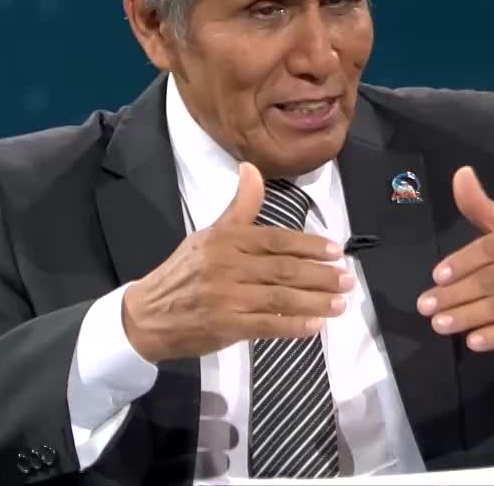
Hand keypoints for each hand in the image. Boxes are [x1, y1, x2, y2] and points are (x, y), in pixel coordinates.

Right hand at [121, 162, 353, 361]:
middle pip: (284, 269)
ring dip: (315, 302)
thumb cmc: (185, 272)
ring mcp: (226, 298)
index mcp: (226, 240)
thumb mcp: (209, 234)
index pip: (276, 240)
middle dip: (320, 275)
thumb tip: (252, 168)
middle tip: (347, 280)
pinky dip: (293, 326)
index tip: (336, 251)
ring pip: (280, 298)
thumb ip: (239, 206)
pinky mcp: (225, 327)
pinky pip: (267, 325)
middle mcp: (226, 266)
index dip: (309, 245)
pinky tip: (315, 326)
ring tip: (340, 304)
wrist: (146, 314)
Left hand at [416, 166, 493, 351]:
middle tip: (426, 305)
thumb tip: (460, 174)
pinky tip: (474, 341)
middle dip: (456, 294)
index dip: (464, 262)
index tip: (438, 276)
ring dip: (468, 316)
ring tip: (440, 324)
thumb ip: (483, 207)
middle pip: (491, 280)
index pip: (491, 247)